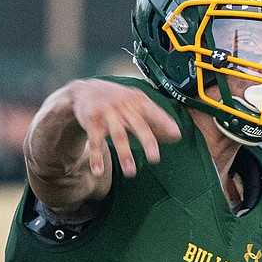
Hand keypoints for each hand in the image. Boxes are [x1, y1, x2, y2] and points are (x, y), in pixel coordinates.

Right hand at [63, 79, 181, 176]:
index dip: (165, 122)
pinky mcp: (92, 121)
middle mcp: (123, 105)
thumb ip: (155, 118)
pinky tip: (98, 171)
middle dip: (147, 141)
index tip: (176, 134)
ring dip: (124, 154)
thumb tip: (177, 135)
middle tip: (155, 158)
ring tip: (130, 172)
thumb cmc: (117, 100)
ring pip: (118, 135)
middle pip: (137, 124)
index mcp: (137, 100)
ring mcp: (107, 113)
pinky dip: (96, 157)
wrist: (85, 90)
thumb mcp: (136, 102)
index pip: (153, 111)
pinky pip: (95, 141)